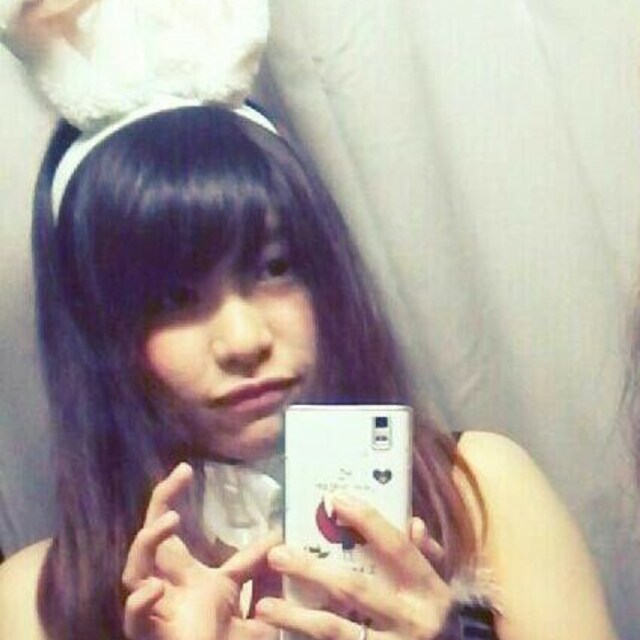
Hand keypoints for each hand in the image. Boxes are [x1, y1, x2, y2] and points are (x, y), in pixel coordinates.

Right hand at [122, 463, 278, 639]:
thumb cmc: (217, 639)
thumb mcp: (237, 596)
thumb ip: (250, 567)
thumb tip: (275, 538)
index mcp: (181, 576)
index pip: (169, 530)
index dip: (170, 497)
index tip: (185, 469)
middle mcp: (162, 587)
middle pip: (148, 539)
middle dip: (158, 504)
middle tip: (177, 476)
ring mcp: (154, 611)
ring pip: (132, 571)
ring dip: (147, 543)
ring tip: (170, 520)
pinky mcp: (150, 636)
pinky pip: (133, 619)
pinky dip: (139, 602)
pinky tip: (153, 587)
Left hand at [255, 493, 452, 639]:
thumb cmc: (437, 615)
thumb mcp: (440, 583)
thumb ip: (425, 554)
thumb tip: (413, 523)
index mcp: (428, 588)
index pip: (395, 547)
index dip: (367, 521)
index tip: (336, 499)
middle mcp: (411, 619)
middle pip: (355, 589)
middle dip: (312, 570)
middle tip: (277, 554)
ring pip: (337, 631)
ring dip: (297, 617)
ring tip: (263, 606)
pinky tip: (280, 636)